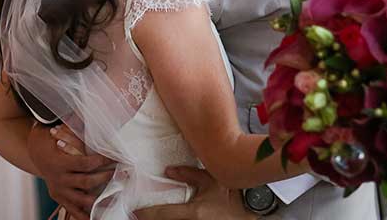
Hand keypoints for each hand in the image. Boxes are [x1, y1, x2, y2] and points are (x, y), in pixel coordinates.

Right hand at [27, 124, 114, 219]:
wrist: (35, 153)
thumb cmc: (51, 139)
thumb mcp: (59, 131)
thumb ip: (75, 128)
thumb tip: (93, 116)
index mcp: (59, 163)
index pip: (85, 163)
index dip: (101, 161)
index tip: (115, 157)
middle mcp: (59, 179)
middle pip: (86, 182)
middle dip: (105, 178)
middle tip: (120, 173)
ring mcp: (59, 191)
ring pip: (81, 200)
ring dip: (99, 199)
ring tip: (115, 196)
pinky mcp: (59, 198)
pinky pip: (72, 210)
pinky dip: (83, 215)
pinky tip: (96, 217)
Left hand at [134, 167, 250, 219]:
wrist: (251, 210)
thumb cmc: (232, 196)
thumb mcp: (210, 180)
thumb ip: (189, 174)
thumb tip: (169, 170)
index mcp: (193, 213)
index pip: (162, 214)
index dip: (146, 213)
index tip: (134, 210)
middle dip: (150, 219)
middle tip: (138, 214)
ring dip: (161, 219)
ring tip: (148, 215)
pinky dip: (173, 219)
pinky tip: (167, 215)